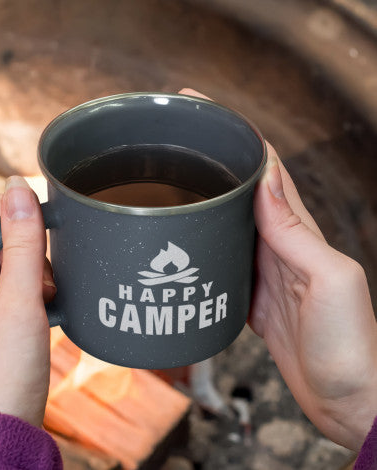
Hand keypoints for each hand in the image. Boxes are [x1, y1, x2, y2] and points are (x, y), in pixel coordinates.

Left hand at [0, 177, 55, 426]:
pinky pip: (23, 281)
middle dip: (25, 243)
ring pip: (12, 257)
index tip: (28, 223)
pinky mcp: (3, 314)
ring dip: (37, 268)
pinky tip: (51, 308)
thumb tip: (18, 188)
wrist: (4, 427)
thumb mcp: (19, 302)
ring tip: (46, 297)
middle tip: (41, 273)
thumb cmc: (3, 374)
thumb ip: (22, 244)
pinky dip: (41, 287)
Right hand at [180, 88, 376, 450]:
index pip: (266, 168)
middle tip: (173, 138)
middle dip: (211, 157)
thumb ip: (295, 232)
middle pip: (241, 187)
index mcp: (298, 231)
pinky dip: (202, 241)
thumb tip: (267, 181)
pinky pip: (222, 257)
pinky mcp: (249, 294)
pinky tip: (183, 241)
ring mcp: (262, 268)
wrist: (347, 399)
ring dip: (203, 196)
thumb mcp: (328, 280)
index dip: (237, 133)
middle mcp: (278, 243)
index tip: (202, 108)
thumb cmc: (349, 345)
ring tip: (167, 181)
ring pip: (227, 220)